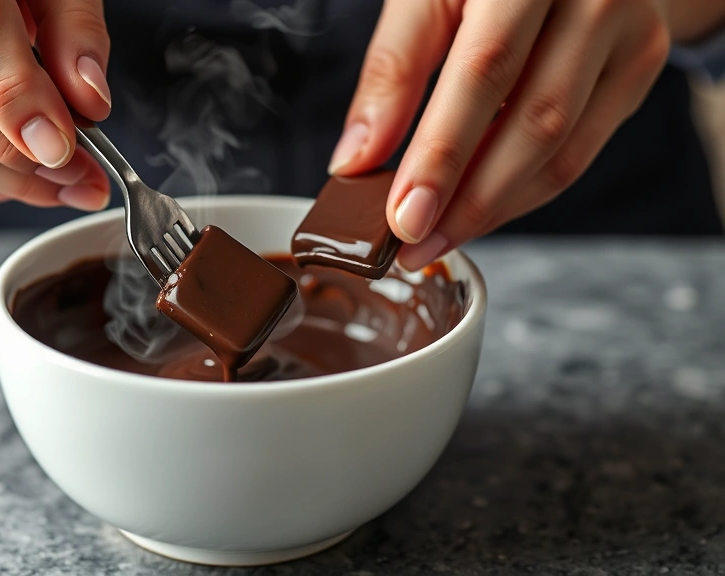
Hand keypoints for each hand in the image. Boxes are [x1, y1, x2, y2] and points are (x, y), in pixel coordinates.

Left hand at [330, 0, 671, 268]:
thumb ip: (394, 69)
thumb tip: (357, 160)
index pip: (485, 73)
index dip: (442, 155)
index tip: (403, 217)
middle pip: (534, 123)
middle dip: (468, 201)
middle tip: (413, 245)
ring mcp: (631, 33)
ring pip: (562, 149)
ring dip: (494, 208)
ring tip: (437, 239)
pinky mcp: (642, 64)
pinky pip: (580, 150)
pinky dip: (523, 190)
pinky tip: (479, 208)